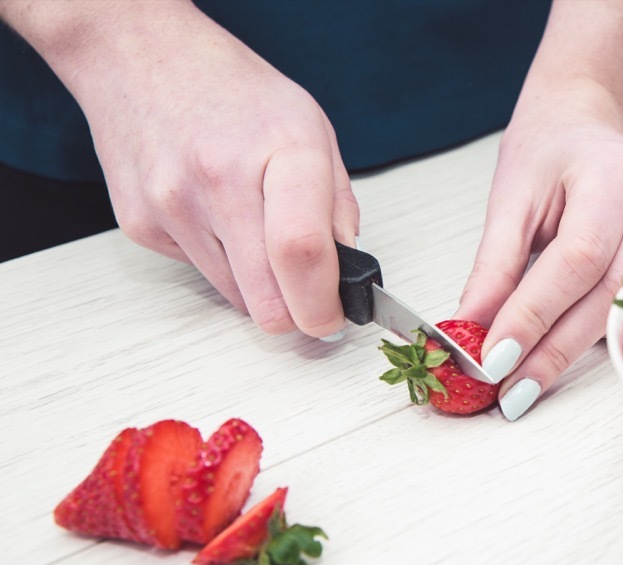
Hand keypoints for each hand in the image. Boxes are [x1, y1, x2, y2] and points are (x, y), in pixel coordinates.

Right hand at [48, 4, 358, 337]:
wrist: (140, 58)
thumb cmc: (233, 91)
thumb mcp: (312, 129)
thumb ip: (338, 206)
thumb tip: (349, 274)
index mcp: (281, 150)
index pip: (302, 252)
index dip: (324, 305)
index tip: (334, 316)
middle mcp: (220, 179)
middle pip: (266, 299)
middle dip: (297, 313)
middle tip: (309, 295)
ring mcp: (173, 205)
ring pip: (236, 298)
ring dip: (258, 284)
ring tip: (255, 227)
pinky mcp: (141, 226)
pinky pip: (200, 275)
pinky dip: (220, 261)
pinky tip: (215, 214)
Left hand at [455, 94, 622, 419]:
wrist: (584, 129)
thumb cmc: (549, 156)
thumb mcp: (509, 200)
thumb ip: (493, 267)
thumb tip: (471, 330)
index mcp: (613, 171)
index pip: (578, 257)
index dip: (537, 313)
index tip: (494, 359)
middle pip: (610, 292)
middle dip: (554, 348)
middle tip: (510, 390)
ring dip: (576, 352)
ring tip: (527, 382)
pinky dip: (600, 337)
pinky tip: (563, 357)